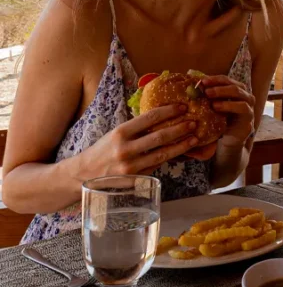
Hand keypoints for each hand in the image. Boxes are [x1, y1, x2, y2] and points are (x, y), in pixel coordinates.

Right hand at [77, 105, 198, 181]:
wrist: (84, 173)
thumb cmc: (103, 149)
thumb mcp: (116, 133)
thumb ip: (137, 128)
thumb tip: (163, 117)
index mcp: (120, 132)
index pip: (150, 118)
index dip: (169, 111)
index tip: (183, 107)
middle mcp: (125, 149)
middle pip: (160, 137)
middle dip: (180, 128)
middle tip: (194, 122)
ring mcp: (131, 166)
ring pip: (162, 154)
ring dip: (181, 146)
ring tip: (194, 138)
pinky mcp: (135, 179)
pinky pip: (156, 166)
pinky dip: (170, 158)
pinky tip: (180, 152)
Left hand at [201, 75, 255, 148]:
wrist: (229, 140)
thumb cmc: (220, 121)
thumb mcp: (214, 107)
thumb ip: (208, 97)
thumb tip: (194, 85)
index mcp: (237, 90)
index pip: (226, 80)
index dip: (214, 79)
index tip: (202, 81)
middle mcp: (245, 96)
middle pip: (234, 85)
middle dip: (219, 87)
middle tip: (206, 91)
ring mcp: (249, 106)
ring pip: (239, 93)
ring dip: (224, 94)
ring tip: (211, 99)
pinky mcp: (249, 117)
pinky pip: (242, 108)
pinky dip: (229, 105)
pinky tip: (217, 108)